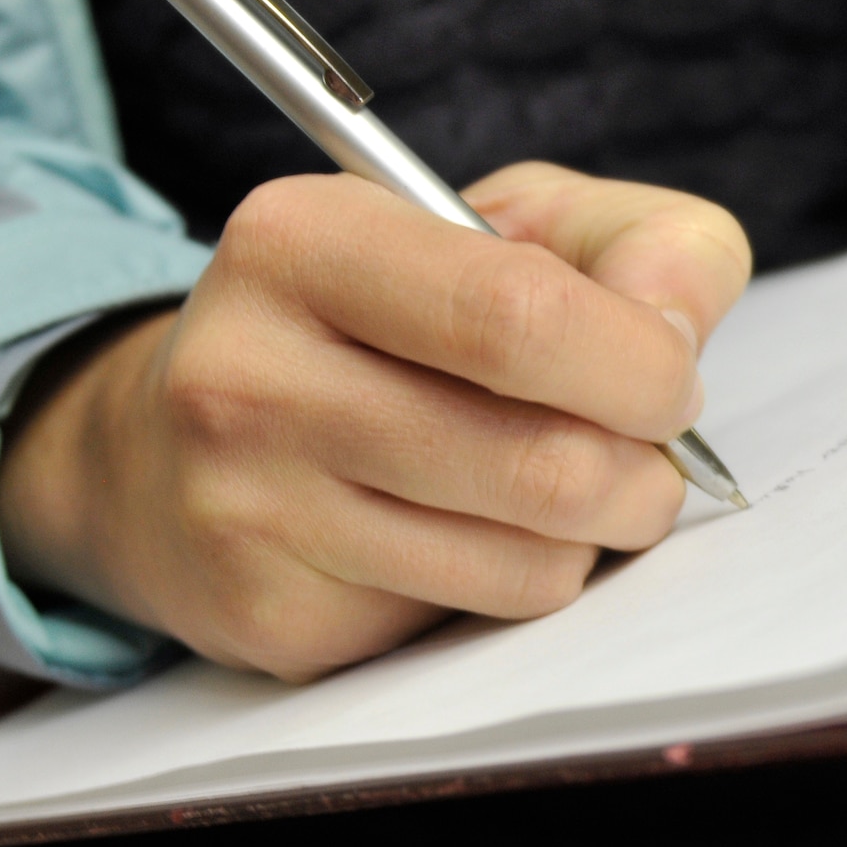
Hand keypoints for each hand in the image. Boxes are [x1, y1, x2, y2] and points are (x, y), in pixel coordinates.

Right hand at [0, 164, 751, 680]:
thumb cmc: (380, 325)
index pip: (523, 316)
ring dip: (593, 534)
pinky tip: (474, 535)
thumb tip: (679, 329)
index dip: (642, 364)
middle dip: (644, 473)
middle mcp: (250, 374)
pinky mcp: (272, 615)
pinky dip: (522, 580)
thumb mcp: (507, 228)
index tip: (668, 377)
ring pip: (530, 560)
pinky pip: (481, 618)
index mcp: (304, 240)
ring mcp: (248, 508)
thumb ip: (639, 242)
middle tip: (645, 457)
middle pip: (545, 462)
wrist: (167, 453)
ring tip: (559, 489)